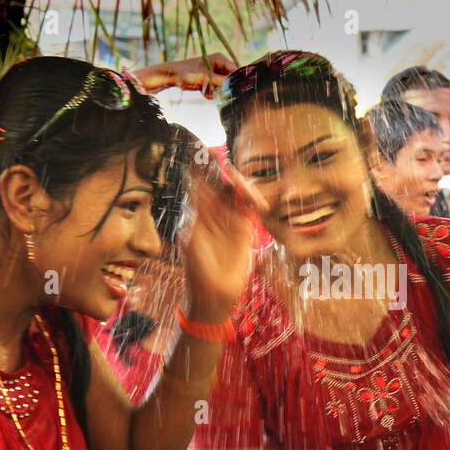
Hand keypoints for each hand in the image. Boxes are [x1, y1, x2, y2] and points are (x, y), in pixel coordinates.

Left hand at [135, 53, 235, 97]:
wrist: (170, 76)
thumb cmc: (187, 73)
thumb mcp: (207, 78)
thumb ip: (223, 81)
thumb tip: (237, 86)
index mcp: (220, 58)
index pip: (236, 70)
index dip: (236, 81)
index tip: (235, 91)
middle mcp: (218, 64)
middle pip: (229, 79)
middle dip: (224, 88)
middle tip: (216, 91)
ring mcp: (213, 72)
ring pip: (222, 85)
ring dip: (216, 91)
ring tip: (207, 91)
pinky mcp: (208, 79)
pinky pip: (215, 88)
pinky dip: (210, 92)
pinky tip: (203, 93)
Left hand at [178, 152, 263, 323]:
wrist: (215, 296)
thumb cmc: (198, 273)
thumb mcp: (193, 243)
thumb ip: (200, 215)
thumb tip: (198, 190)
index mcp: (199, 218)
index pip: (202, 189)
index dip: (204, 172)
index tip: (204, 153)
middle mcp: (215, 218)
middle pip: (222, 190)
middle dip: (227, 177)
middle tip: (230, 168)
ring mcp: (231, 225)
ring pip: (238, 199)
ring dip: (241, 189)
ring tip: (242, 183)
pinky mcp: (245, 234)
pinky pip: (250, 213)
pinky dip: (253, 203)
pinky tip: (256, 197)